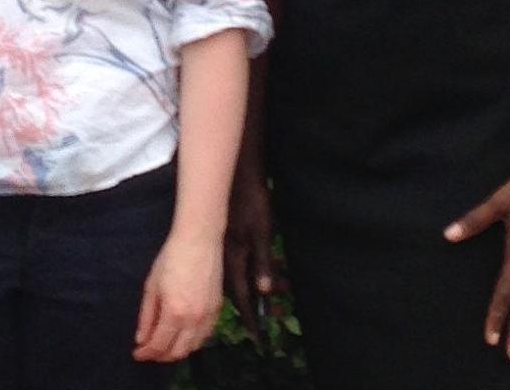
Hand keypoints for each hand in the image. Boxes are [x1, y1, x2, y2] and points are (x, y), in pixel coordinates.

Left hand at [133, 227, 221, 363]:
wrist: (199, 240)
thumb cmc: (171, 258)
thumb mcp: (152, 286)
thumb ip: (146, 316)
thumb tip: (141, 340)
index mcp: (174, 313)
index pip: (159, 345)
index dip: (146, 353)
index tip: (137, 353)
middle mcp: (194, 320)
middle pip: (177, 352)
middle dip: (161, 356)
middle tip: (149, 350)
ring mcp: (208, 316)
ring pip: (193, 347)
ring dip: (177, 351)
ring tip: (165, 344)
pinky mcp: (218, 311)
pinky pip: (205, 336)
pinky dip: (193, 342)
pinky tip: (183, 335)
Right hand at [223, 163, 280, 337]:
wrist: (239, 173)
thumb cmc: (252, 201)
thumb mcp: (262, 232)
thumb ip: (262, 262)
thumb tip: (263, 291)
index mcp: (233, 257)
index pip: (241, 295)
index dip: (250, 316)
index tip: (257, 336)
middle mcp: (227, 256)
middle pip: (241, 289)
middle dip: (258, 304)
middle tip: (274, 314)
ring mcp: (227, 247)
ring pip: (244, 275)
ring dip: (262, 284)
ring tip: (282, 289)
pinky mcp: (231, 238)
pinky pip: (244, 262)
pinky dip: (259, 268)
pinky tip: (271, 268)